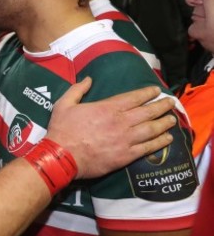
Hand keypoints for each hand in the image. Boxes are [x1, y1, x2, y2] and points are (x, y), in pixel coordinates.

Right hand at [46, 77, 175, 178]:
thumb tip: (89, 79)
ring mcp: (126, 139)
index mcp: (107, 108)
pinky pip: (148, 148)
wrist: (63, 156)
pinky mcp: (126, 155)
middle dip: (161, 106)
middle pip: (147, 112)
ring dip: (164, 123)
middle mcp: (121, 122)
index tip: (156, 90)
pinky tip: (167, 139)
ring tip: (173, 119)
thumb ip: (78, 89)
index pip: (133, 98)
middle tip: (171, 103)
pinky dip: (160, 142)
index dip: (147, 93)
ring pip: (151, 129)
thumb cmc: (62, 129)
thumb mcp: (64, 103)